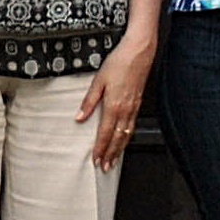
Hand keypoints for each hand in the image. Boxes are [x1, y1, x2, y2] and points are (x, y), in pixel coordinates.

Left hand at [76, 26, 155, 169]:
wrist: (139, 52)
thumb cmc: (119, 62)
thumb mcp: (98, 80)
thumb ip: (89, 101)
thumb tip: (80, 117)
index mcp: (114, 105)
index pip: (105, 133)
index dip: (100, 148)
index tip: (96, 159)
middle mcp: (125, 110)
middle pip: (117, 138)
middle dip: (111, 154)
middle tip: (105, 167)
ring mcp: (133, 108)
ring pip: (126, 134)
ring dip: (120, 149)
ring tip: (114, 160)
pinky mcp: (138, 103)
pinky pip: (132, 126)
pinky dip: (127, 137)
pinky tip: (124, 140)